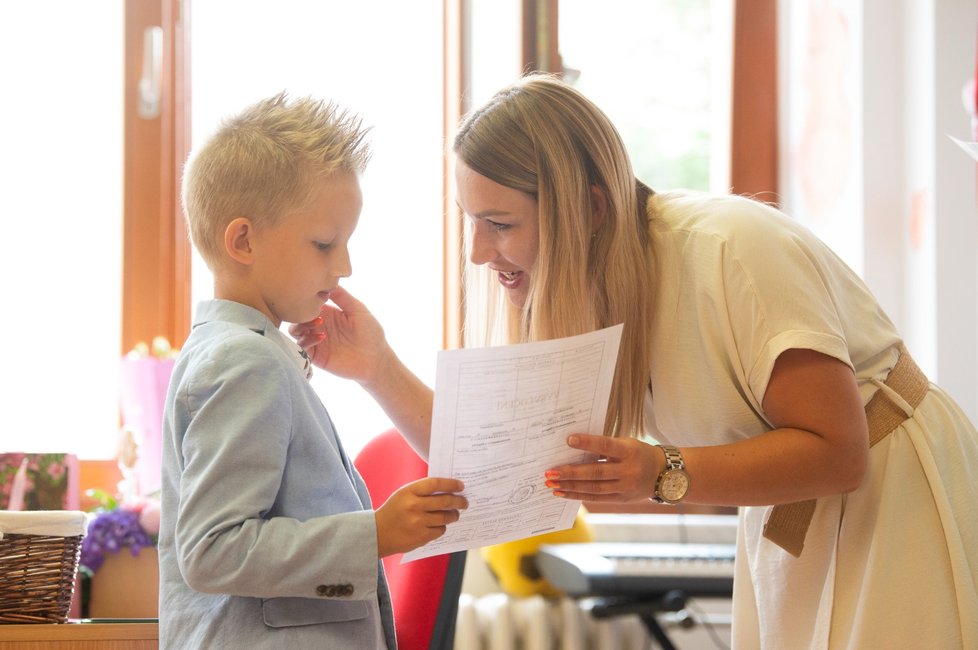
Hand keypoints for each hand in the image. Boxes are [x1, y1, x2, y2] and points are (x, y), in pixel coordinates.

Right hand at [288, 286, 390, 384]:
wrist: (377, 359)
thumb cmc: (371, 333)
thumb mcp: (358, 309)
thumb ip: (342, 296)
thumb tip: (328, 281)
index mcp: (327, 313)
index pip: (308, 303)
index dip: (307, 299)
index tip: (315, 298)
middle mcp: (319, 326)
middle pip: (297, 316)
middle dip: (301, 313)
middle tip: (317, 314)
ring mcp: (316, 341)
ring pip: (294, 331)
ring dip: (301, 326)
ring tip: (319, 324)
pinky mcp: (316, 356)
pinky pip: (301, 347)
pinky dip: (306, 340)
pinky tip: (322, 337)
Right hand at [375, 477, 466, 556]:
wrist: (378, 533)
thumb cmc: (394, 510)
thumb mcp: (404, 494)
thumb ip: (422, 490)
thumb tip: (449, 489)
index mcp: (409, 491)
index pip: (436, 484)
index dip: (451, 484)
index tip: (461, 486)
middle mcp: (414, 506)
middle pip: (445, 501)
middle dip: (459, 501)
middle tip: (464, 502)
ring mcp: (418, 523)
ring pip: (445, 517)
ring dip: (454, 515)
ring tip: (455, 514)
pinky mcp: (421, 537)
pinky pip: (440, 530)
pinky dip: (443, 526)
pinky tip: (440, 524)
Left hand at [545, 434, 661, 503]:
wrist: (664, 474)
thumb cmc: (638, 453)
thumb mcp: (627, 444)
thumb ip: (605, 447)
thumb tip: (574, 448)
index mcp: (629, 451)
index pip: (606, 446)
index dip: (588, 443)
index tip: (568, 440)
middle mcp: (628, 471)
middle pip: (596, 472)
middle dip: (570, 473)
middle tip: (550, 472)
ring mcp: (625, 487)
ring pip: (593, 488)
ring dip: (570, 487)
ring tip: (551, 483)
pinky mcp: (621, 499)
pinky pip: (597, 498)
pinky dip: (578, 496)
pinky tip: (563, 492)